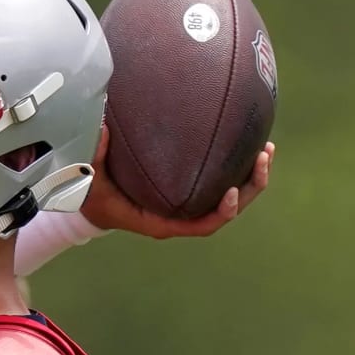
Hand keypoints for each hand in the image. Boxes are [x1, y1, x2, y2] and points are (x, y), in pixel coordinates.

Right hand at [80, 126, 273, 239]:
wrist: (91, 201)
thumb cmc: (90, 195)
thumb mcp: (88, 180)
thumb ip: (96, 158)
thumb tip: (103, 129)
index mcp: (163, 221)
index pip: (202, 225)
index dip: (223, 212)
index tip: (233, 191)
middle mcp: (181, 214)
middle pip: (227, 209)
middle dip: (250, 187)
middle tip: (263, 157)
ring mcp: (188, 201)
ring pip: (230, 194)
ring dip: (251, 175)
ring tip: (266, 148)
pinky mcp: (189, 186)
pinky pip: (219, 179)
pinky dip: (236, 164)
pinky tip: (248, 141)